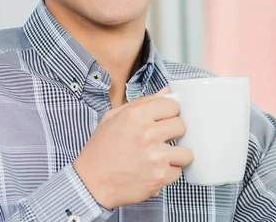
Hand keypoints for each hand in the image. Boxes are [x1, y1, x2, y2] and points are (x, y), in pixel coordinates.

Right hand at [73, 87, 190, 208]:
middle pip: (181, 126)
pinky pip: (178, 172)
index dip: (168, 113)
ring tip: (159, 157)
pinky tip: (154, 171)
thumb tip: (167, 92)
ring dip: (174, 155)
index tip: (162, 121)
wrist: (90, 184)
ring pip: (185, 151)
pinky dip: (168, 173)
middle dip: (172, 132)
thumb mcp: (114, 118)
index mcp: (136, 115)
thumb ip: (143, 102)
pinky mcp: (159, 176)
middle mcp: (148, 134)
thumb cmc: (101, 151)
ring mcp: (155, 156)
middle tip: (159, 140)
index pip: (172, 105)